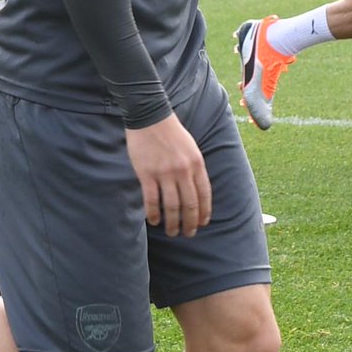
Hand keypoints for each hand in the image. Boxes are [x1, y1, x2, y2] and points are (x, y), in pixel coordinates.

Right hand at [124, 115, 210, 237]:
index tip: (202, 224)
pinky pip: (151, 200)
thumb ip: (195, 169)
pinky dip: (154, 214)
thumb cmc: (171, 133)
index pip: (204, 195)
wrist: (150, 117)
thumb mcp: (191, 149)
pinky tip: (154, 221)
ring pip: (171, 206)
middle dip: (190, 223)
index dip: (204, 212)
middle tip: (188, 234)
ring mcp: (164, 173)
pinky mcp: (147, 174)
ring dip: (172, 223)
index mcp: (196, 164)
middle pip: (189, 204)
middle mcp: (183, 171)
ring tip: (171, 232)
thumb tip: (197, 192)